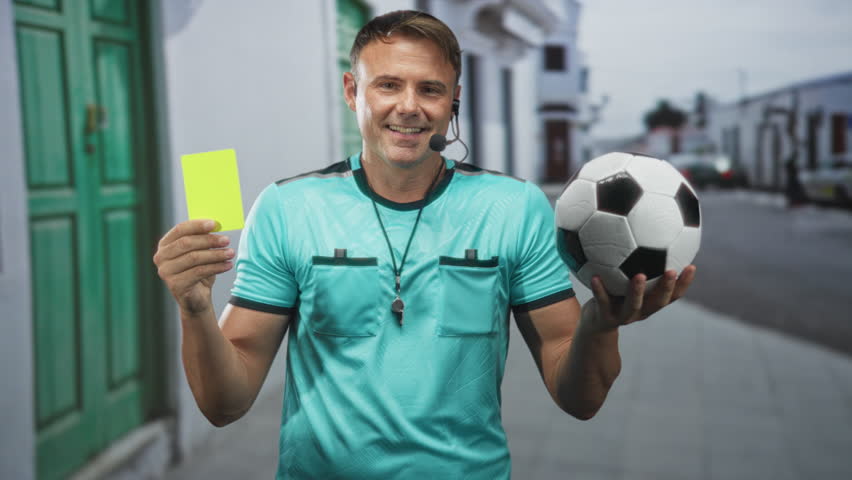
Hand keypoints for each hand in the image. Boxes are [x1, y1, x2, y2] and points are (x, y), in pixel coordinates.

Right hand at [153, 219, 234, 313]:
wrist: (197, 297)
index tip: (215, 224)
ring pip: (194, 258)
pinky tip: (228, 265)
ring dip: (216, 254)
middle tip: (227, 240)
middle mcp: (161, 257)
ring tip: (231, 253)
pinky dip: (216, 267)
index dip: (197, 225)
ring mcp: (166, 271)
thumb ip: (203, 238)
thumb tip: (216, 224)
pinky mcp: (175, 284)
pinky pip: (199, 272)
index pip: (180, 229)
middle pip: (186, 243)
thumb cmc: (199, 270)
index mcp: (165, 245)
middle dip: (209, 240)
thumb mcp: (200, 252)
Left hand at [582, 265, 696, 331]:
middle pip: (658, 302)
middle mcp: (641, 311)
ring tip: (640, 276)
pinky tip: (595, 276)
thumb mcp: (627, 281)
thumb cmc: (615, 294)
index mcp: (651, 303)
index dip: (684, 284)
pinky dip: (599, 290)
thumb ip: (640, 264)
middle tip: (671, 271)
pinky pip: (602, 302)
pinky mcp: (605, 317)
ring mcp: (623, 316)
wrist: (595, 322)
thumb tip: (648, 234)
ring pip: (633, 305)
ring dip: (637, 291)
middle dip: (666, 287)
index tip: (692, 266)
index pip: (673, 295)